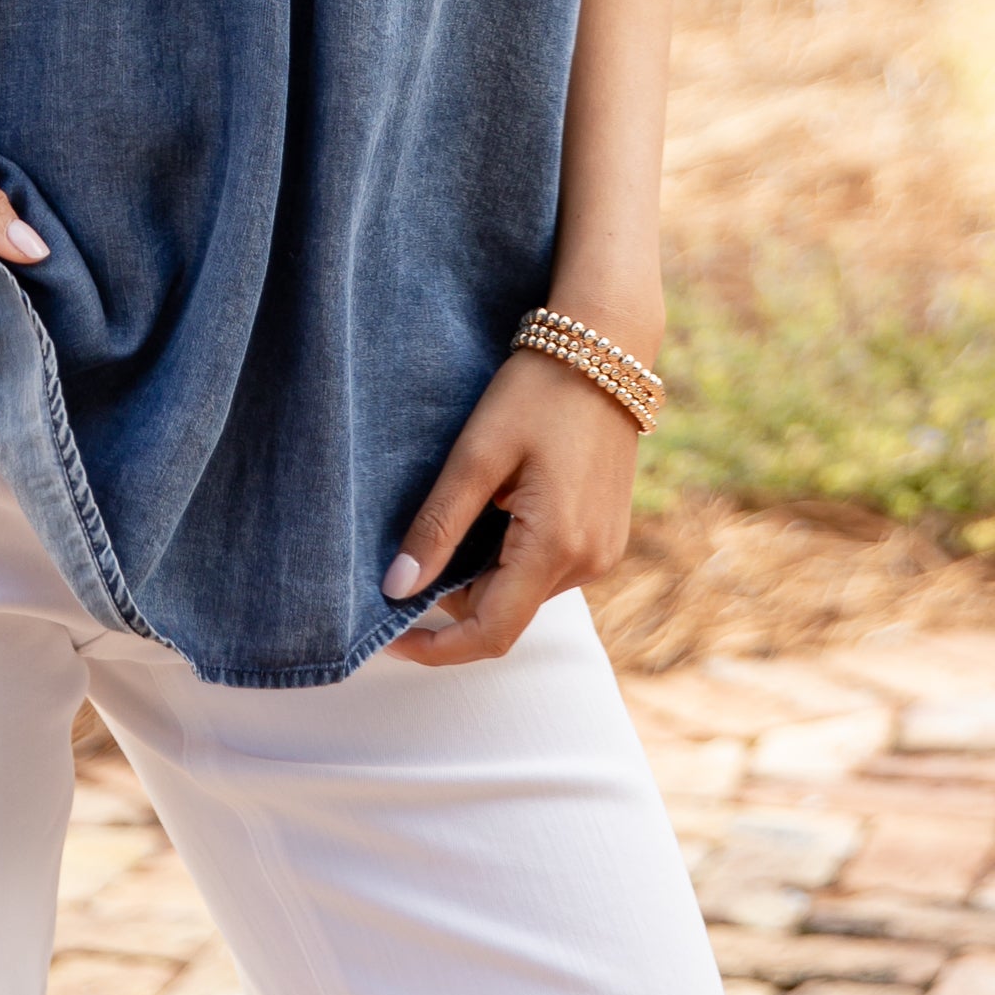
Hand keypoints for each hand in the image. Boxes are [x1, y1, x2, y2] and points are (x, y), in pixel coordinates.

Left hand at [381, 344, 643, 666]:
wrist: (606, 348)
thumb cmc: (537, 391)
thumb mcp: (476, 454)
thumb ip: (437, 527)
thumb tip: (396, 590)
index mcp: (556, 547)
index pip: (491, 633)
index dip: (436, 647)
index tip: (388, 636)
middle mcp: (589, 562)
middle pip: (504, 612)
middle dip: (453, 598)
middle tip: (413, 551)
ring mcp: (603, 552)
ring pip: (523, 592)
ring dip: (482, 574)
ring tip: (458, 515)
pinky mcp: (606, 537)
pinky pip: (547, 569)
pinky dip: (510, 557)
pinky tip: (494, 510)